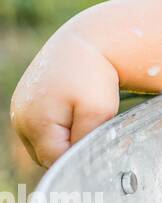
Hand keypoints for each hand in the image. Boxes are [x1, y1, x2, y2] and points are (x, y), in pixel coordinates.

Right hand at [10, 29, 121, 168]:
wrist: (85, 41)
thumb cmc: (94, 76)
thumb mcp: (99, 111)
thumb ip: (86, 140)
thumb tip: (79, 161)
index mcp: (36, 123)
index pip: (55, 161)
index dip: (79, 158)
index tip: (100, 146)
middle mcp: (21, 120)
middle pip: (47, 154)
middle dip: (71, 149)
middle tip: (96, 130)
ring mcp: (19, 111)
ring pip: (44, 142)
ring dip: (64, 138)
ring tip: (85, 117)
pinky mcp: (24, 103)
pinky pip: (41, 128)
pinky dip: (58, 126)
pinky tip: (75, 112)